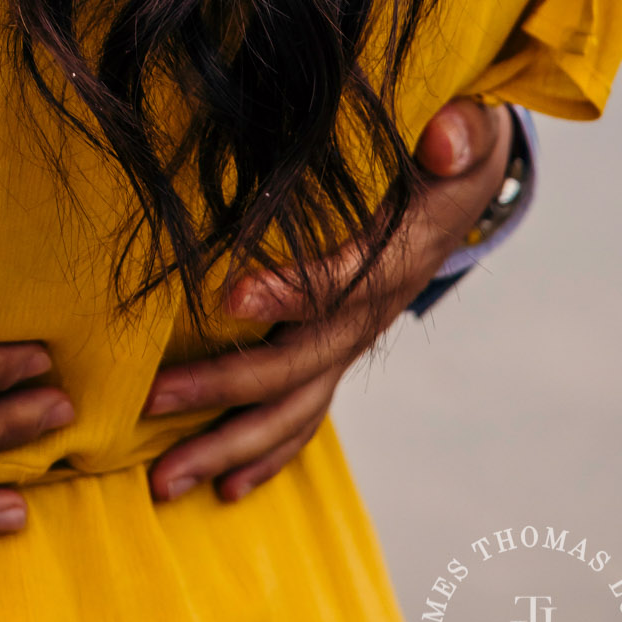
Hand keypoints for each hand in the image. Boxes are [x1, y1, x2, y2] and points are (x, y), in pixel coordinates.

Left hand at [143, 98, 513, 504]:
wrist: (469, 182)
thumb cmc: (452, 151)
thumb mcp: (470, 131)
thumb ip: (460, 136)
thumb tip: (444, 142)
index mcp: (395, 260)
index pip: (338, 282)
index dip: (288, 291)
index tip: (228, 295)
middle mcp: (371, 315)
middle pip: (297, 365)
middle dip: (224, 391)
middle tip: (152, 403)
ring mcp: (354, 341)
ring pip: (293, 407)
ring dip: (230, 447)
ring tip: (167, 481)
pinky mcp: (339, 348)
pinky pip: (305, 412)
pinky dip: (267, 454)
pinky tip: (226, 489)